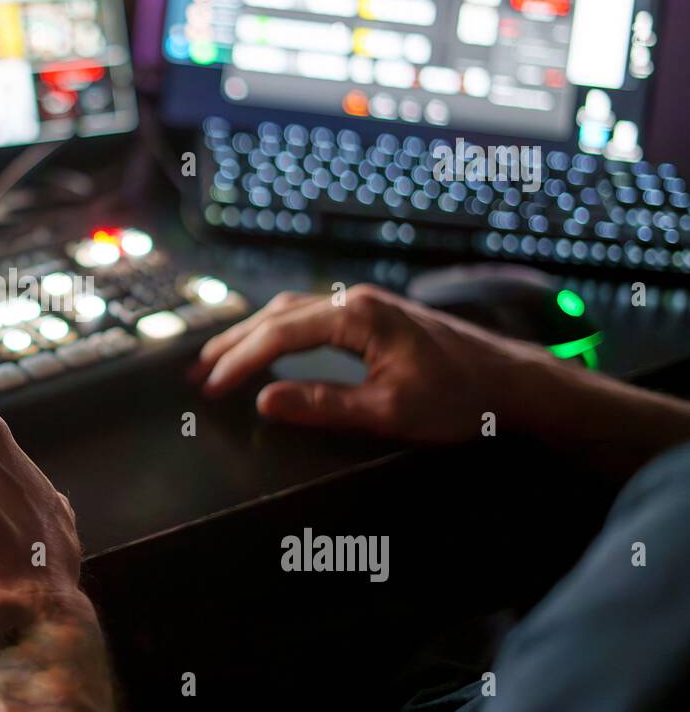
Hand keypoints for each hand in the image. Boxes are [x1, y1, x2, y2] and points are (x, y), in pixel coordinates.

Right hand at [193, 284, 560, 441]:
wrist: (515, 383)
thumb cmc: (461, 398)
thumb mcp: (388, 411)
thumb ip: (322, 404)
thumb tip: (265, 401)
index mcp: (357, 315)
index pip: (279, 335)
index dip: (240, 362)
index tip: (211, 388)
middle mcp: (356, 300)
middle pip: (276, 315)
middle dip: (233, 343)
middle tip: (197, 372)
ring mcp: (365, 304)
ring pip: (291, 312)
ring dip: (252, 336)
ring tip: (219, 360)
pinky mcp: (374, 316)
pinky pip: (310, 317)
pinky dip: (278, 333)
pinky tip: (269, 350)